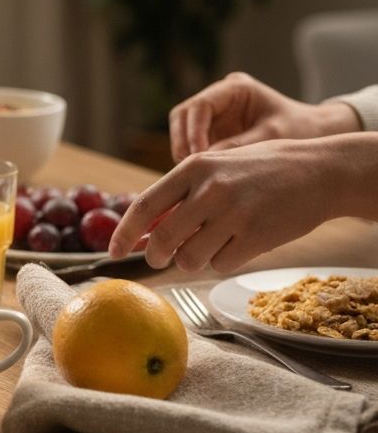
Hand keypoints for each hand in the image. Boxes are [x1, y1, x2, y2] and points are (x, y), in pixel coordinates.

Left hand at [108, 137, 354, 272]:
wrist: (320, 171)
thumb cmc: (261, 170)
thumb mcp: (216, 167)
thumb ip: (180, 196)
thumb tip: (142, 232)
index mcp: (194, 167)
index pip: (144, 206)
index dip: (123, 233)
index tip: (112, 252)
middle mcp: (210, 190)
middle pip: (162, 241)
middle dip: (156, 256)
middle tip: (160, 258)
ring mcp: (234, 214)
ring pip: (189, 258)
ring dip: (193, 259)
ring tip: (212, 242)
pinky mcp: (256, 237)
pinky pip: (220, 266)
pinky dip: (223, 261)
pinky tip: (239, 243)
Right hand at [168, 71, 358, 162]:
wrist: (314, 135)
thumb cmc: (299, 130)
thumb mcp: (272, 137)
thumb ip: (238, 146)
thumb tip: (203, 162)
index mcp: (236, 88)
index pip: (200, 106)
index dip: (193, 131)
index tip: (199, 157)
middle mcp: (219, 97)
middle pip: (182, 115)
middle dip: (182, 141)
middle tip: (190, 168)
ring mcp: (213, 115)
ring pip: (182, 130)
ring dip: (184, 152)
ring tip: (195, 175)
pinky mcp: (212, 132)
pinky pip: (191, 145)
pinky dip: (192, 161)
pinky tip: (202, 177)